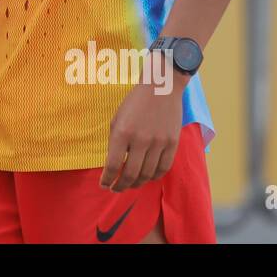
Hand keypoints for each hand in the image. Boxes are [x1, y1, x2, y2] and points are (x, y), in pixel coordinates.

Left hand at [98, 59, 184, 191]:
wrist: (161, 87)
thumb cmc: (134, 103)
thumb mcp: (117, 119)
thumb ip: (115, 142)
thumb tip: (113, 165)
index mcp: (122, 132)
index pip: (112, 165)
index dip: (107, 179)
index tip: (104, 185)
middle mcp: (140, 140)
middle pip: (131, 174)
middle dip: (121, 186)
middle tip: (115, 189)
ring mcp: (159, 142)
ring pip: (147, 174)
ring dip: (137, 184)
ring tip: (130, 185)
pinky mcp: (173, 143)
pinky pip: (163, 168)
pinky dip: (154, 177)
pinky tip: (147, 177)